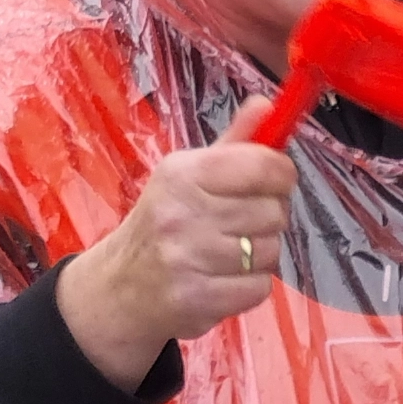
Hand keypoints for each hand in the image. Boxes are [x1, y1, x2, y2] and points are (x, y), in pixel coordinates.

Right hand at [56, 95, 294, 390]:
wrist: (120, 286)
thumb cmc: (163, 221)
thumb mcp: (188, 174)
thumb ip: (234, 143)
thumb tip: (267, 104)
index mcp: (183, 173)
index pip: (260, 165)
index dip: (282, 173)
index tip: (276, 180)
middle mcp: (182, 212)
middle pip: (273, 211)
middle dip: (267, 217)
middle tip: (242, 221)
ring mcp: (188, 258)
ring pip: (270, 251)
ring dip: (259, 254)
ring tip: (229, 252)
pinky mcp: (198, 299)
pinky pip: (259, 288)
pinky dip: (249, 286)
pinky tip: (224, 278)